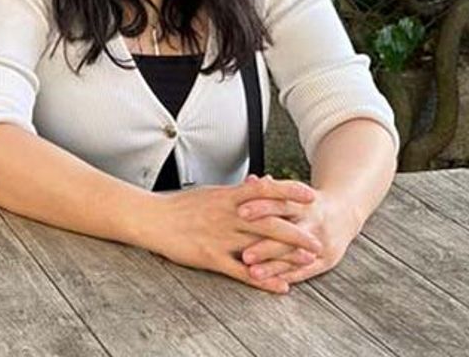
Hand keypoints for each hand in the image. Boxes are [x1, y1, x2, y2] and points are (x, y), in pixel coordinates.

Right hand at [146, 176, 322, 293]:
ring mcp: (220, 237)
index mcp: (227, 197)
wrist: (151, 218)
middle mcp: (227, 216)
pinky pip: (241, 270)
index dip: (289, 191)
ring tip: (308, 261)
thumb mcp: (211, 193)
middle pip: (269, 222)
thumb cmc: (179, 206)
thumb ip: (237, 192)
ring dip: (286, 255)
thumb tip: (259, 183)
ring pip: (259, 245)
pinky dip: (263, 280)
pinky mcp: (211, 256)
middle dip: (297, 231)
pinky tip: (279, 286)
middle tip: (317, 239)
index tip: (310, 195)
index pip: (264, 190)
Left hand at [237, 182, 362, 285]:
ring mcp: (323, 243)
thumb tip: (251, 180)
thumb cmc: (307, 203)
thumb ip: (270, 190)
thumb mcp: (293, 193)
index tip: (240, 211)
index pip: (281, 203)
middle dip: (266, 246)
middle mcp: (315, 222)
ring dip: (273, 266)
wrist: (344, 213)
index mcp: (304, 202)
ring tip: (253, 274)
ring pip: (295, 256)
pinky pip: (305, 271)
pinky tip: (268, 284)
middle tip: (245, 255)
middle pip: (289, 234)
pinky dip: (285, 277)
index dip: (261, 206)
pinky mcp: (328, 260)